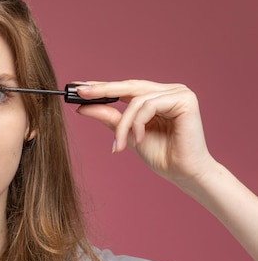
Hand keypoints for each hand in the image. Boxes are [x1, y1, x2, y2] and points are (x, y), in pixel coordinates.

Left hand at [74, 80, 215, 185]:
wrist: (183, 173)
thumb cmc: (161, 155)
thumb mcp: (127, 134)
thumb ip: (110, 118)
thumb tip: (83, 106)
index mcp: (157, 96)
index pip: (125, 87)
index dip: (102, 86)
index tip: (77, 88)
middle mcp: (168, 90)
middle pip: (129, 86)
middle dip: (102, 90)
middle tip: (80, 93)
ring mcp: (178, 92)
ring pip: (136, 100)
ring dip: (123, 125)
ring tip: (118, 145)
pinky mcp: (184, 99)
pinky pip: (148, 106)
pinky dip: (137, 124)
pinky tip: (137, 140)